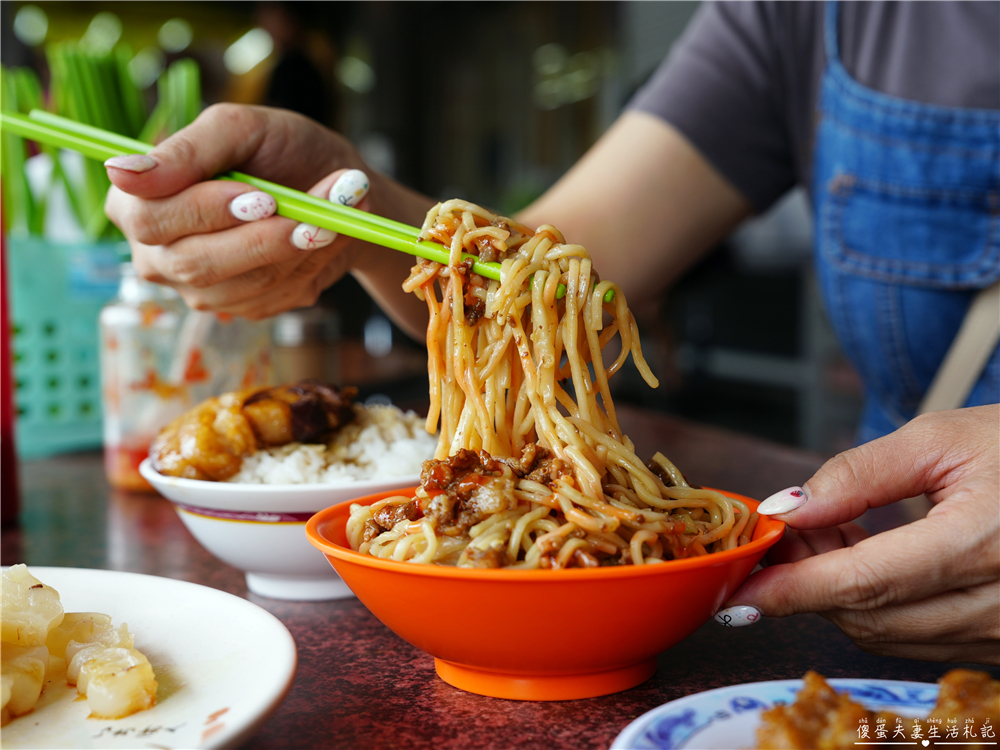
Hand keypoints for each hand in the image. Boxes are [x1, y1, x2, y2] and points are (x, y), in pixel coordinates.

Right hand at [104, 104, 430, 327]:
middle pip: (194, 263)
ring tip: (336, 212)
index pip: (149, 218)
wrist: (339, 191)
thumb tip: (120, 172)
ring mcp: (203, 289)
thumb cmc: (282, 150)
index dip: (206, 209)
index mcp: (138, 203)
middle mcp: (161, 254)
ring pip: (244, 284)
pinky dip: (313, 262)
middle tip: (313, 215)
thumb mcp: (240, 129)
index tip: (261, 196)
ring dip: (301, 247)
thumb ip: (186, 149)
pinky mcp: (247, 307)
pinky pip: (277, 295)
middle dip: (262, 238)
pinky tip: (328, 234)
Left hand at [717, 405, 998, 664]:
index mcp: (984, 545)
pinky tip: (864, 558)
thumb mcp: (942, 438)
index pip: (865, 584)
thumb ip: (859, 475)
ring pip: (888, 633)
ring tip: (824, 536)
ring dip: (837, 594)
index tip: (736, 593)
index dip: (792, 590)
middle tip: (782, 534)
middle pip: (868, 615)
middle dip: (807, 581)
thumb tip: (788, 508)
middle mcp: (999, 604)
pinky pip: (918, 636)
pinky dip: (875, 604)